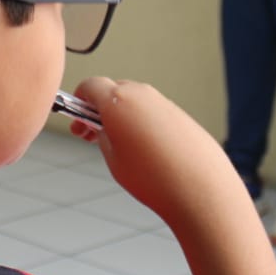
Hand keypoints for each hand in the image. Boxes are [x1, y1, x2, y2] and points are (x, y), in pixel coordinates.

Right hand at [70, 77, 248, 227]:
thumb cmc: (156, 178)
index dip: (78, 100)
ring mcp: (164, 103)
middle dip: (100, 108)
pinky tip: (144, 149)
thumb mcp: (113, 159)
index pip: (90, 86)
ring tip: (119, 145)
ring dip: (122, 115)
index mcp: (118, 101)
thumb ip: (101, 135)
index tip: (76, 117)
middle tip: (92, 134)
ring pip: (134, 100)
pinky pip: (154, 111)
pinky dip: (143, 122)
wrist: (199, 189)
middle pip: (113, 90)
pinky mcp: (180, 114)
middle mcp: (142, 95)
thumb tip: (101, 127)